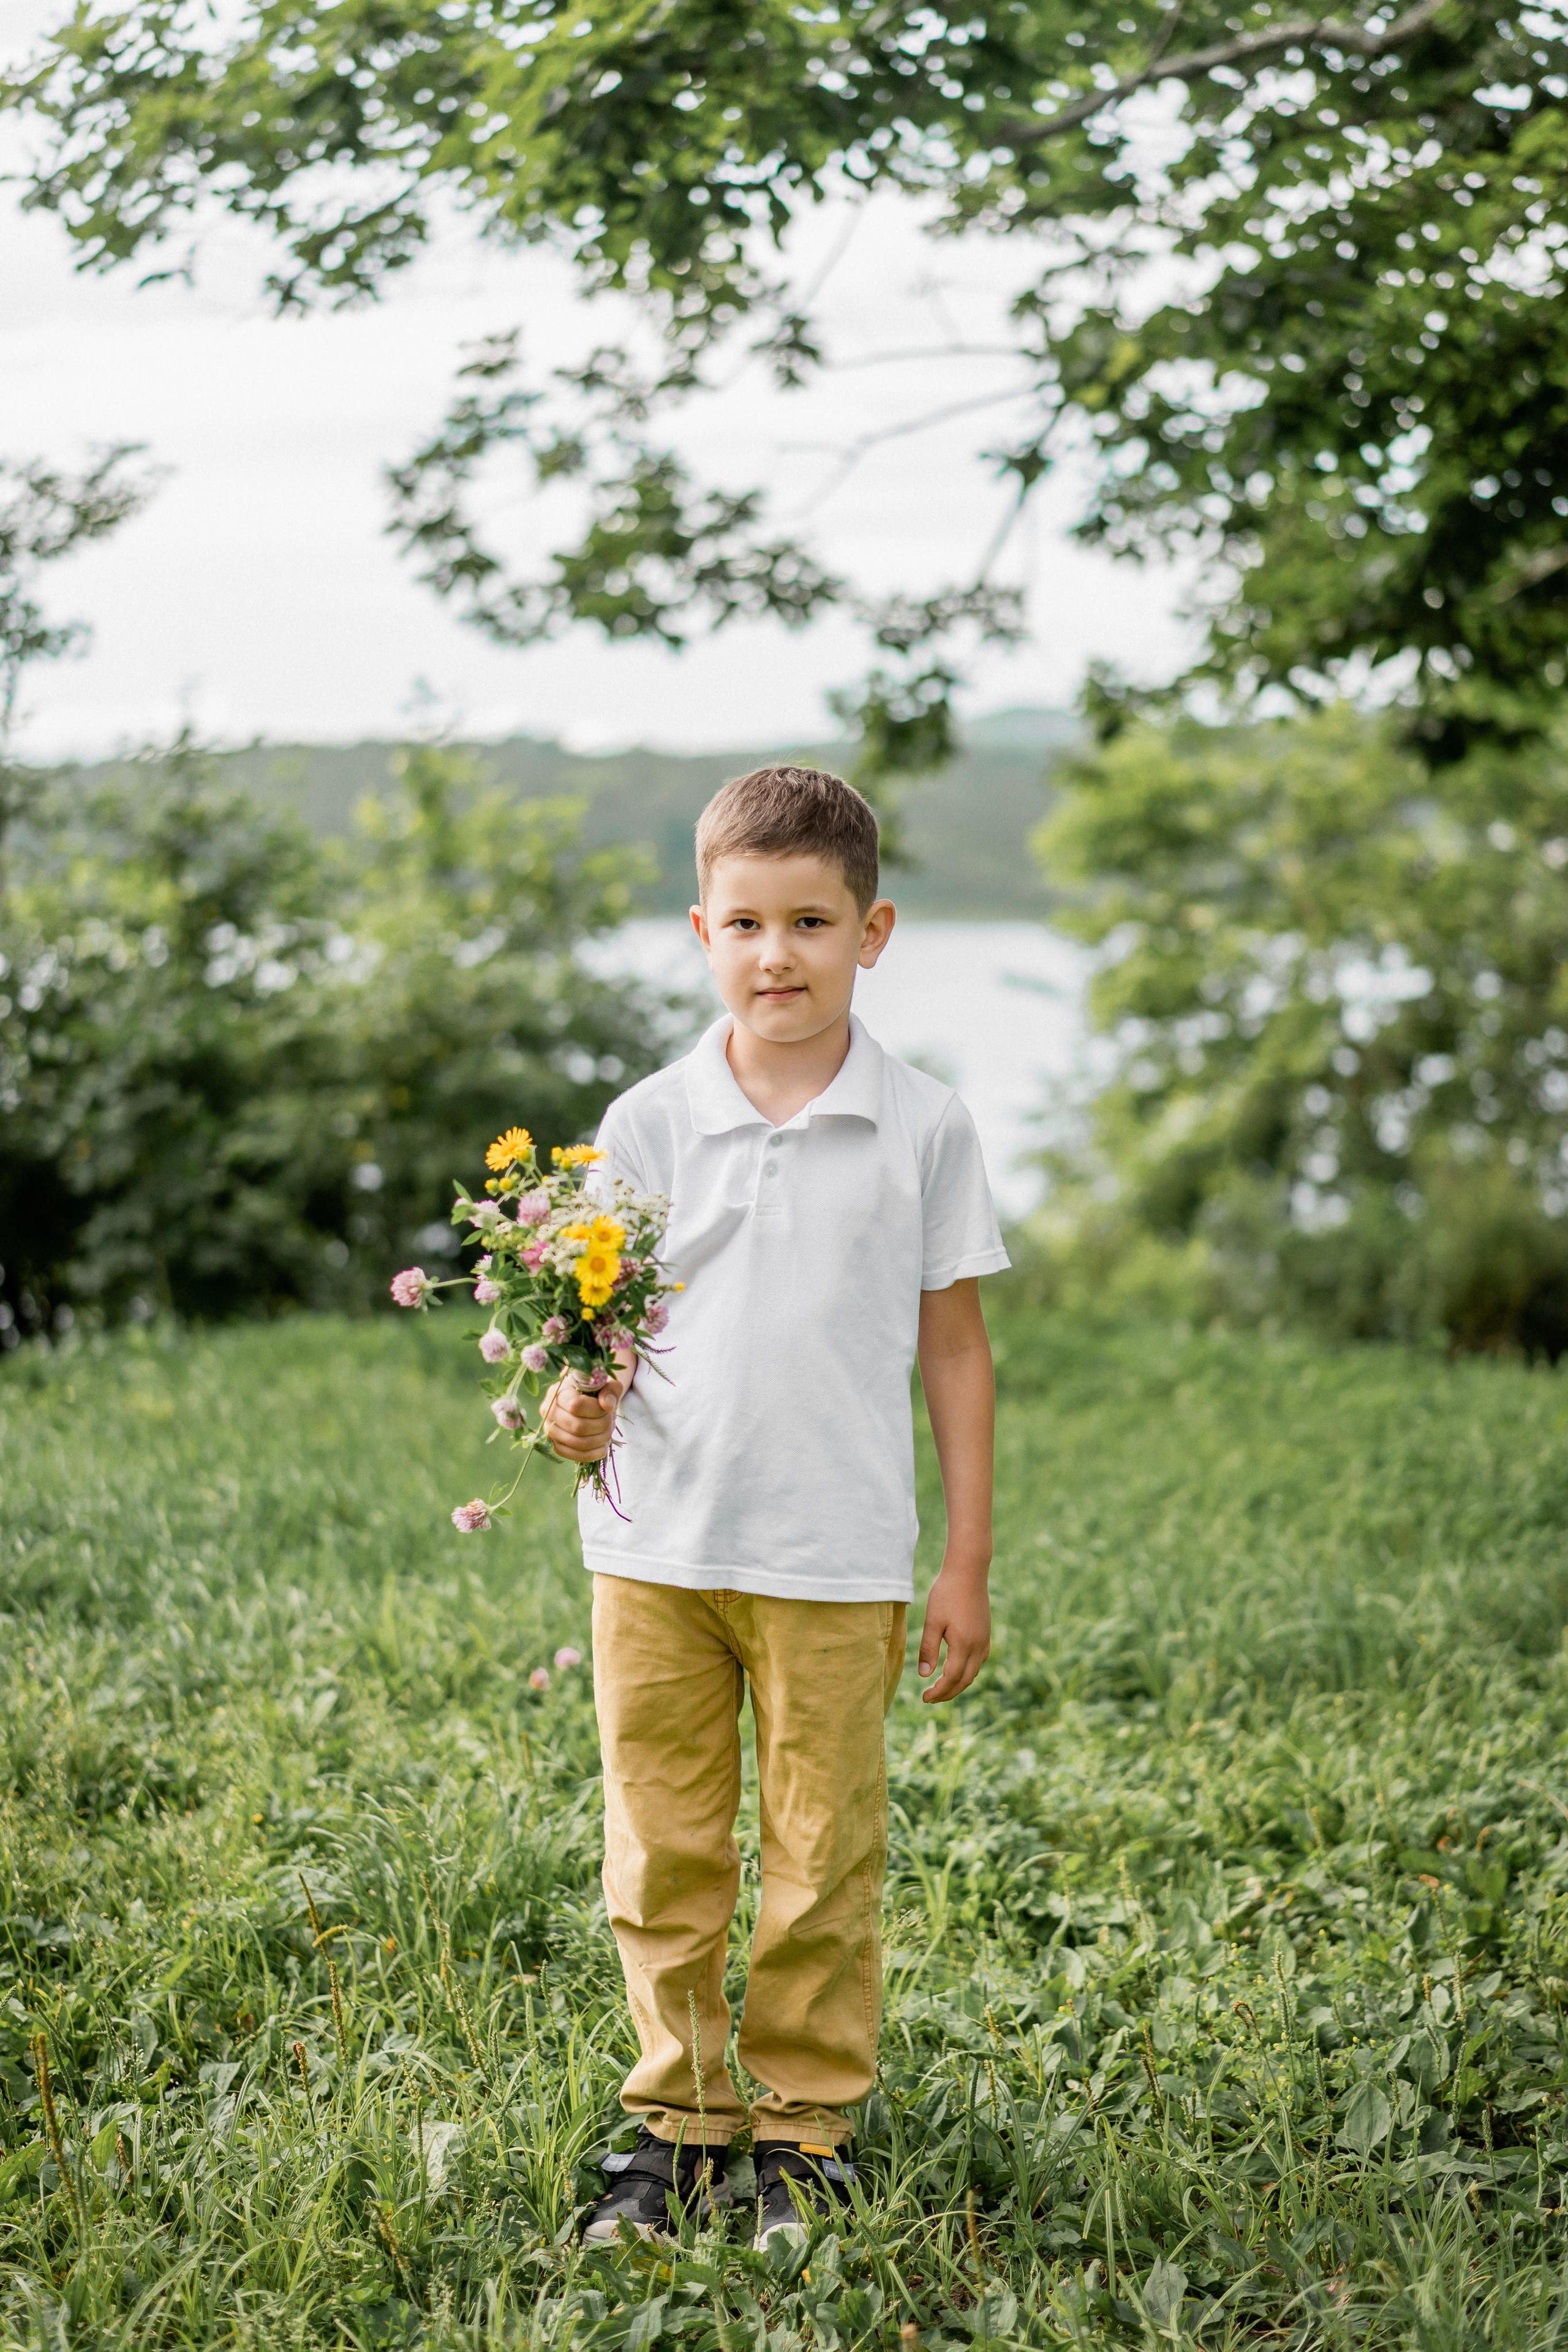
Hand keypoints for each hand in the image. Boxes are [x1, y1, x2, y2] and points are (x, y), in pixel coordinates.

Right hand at [541, 1371, 621, 1464]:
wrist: (586, 1404)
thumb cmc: (595, 1392)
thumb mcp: (607, 1385)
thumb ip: (610, 1390)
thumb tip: (607, 1405)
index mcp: (558, 1392)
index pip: (576, 1405)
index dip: (597, 1410)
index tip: (606, 1408)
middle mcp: (548, 1412)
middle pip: (578, 1426)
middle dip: (601, 1426)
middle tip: (610, 1421)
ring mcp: (550, 1431)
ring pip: (578, 1442)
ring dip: (600, 1439)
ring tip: (608, 1432)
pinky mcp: (556, 1447)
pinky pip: (576, 1455)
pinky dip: (594, 1453)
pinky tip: (603, 1446)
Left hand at [916, 1562, 990, 1702]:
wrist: (968, 1571)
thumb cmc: (946, 1593)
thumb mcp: (932, 1621)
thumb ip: (928, 1649)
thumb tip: (924, 1676)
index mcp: (964, 1645)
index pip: (952, 1679)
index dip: (938, 1692)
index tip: (924, 1698)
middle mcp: (978, 1646)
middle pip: (965, 1680)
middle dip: (948, 1693)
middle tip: (930, 1698)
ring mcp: (985, 1640)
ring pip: (974, 1672)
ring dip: (958, 1683)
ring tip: (941, 1687)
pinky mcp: (986, 1633)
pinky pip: (979, 1660)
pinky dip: (968, 1671)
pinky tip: (957, 1668)